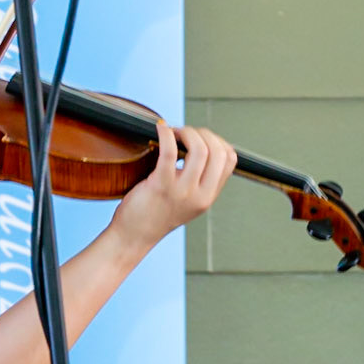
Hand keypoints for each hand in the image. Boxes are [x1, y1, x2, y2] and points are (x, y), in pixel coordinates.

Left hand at [109, 120, 235, 252]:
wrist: (134, 236)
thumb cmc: (155, 214)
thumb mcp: (187, 201)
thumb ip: (198, 180)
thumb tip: (201, 144)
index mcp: (208, 197)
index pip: (229, 159)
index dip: (217, 141)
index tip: (200, 138)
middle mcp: (200, 196)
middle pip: (217, 151)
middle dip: (202, 133)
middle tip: (184, 132)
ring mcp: (181, 191)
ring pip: (199, 149)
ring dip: (187, 132)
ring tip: (174, 132)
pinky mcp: (160, 186)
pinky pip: (169, 152)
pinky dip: (166, 134)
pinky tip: (160, 128)